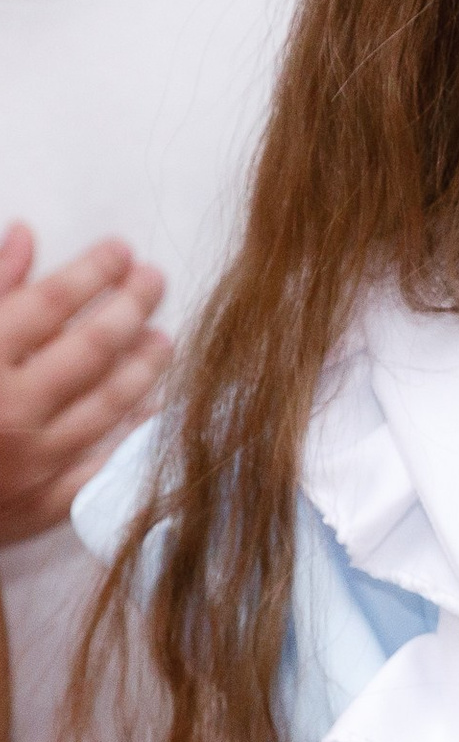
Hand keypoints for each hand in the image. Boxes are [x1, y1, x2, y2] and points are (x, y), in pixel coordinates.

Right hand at [0, 227, 171, 543]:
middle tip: (154, 280)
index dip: (92, 270)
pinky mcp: (39, 506)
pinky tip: (151, 406)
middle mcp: (7, 411)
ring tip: (161, 337)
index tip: (121, 249)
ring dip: (144, 366)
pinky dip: (132, 433)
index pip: (49, 303)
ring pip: (109, 404)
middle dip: (131, 306)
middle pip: (92, 347)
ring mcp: (28, 463)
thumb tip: (26, 235)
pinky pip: (102, 465)